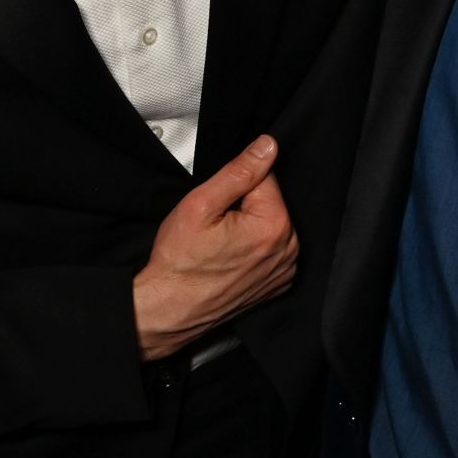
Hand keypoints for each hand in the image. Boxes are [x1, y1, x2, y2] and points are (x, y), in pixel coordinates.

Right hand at [132, 135, 298, 361]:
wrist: (169, 310)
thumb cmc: (179, 264)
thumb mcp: (201, 205)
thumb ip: (239, 171)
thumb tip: (267, 146)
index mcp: (273, 226)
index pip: (265, 177)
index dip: (235, 185)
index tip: (217, 205)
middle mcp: (288, 250)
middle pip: (271, 202)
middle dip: (244, 206)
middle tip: (215, 227)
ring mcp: (285, 271)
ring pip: (270, 224)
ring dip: (249, 227)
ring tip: (220, 245)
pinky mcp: (278, 284)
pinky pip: (272, 249)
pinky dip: (254, 248)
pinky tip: (230, 258)